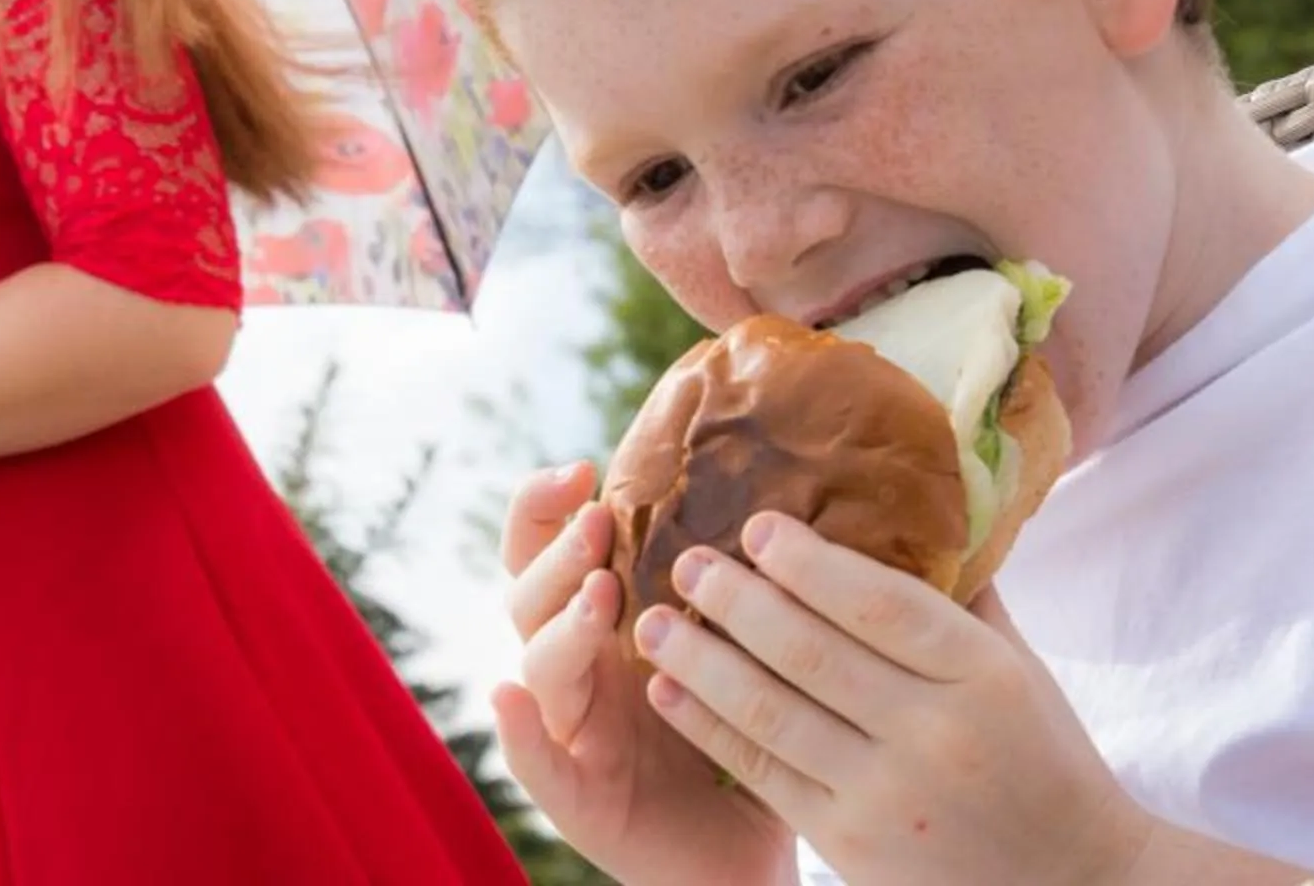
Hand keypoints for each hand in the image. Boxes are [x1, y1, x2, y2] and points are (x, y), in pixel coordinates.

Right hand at [493, 463, 794, 885]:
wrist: (744, 855)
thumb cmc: (748, 739)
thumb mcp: (745, 649)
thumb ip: (744, 582)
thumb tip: (804, 484)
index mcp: (604, 624)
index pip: (549, 548)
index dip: (548, 505)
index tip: (584, 467)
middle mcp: (575, 668)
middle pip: (534, 594)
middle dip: (561, 552)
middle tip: (601, 522)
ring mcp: (569, 730)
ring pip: (539, 666)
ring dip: (562, 625)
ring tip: (598, 595)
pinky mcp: (575, 796)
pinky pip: (535, 762)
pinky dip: (520, 732)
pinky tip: (509, 700)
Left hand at [638, 511, 1153, 885]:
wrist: (1077, 884)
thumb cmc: (1041, 756)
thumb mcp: (1019, 669)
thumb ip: (960, 595)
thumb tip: (914, 502)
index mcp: (982, 676)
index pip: (880, 603)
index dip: (809, 562)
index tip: (756, 525)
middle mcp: (934, 734)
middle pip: (811, 652)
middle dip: (735, 601)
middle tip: (685, 560)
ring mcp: (889, 796)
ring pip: (772, 712)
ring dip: (700, 661)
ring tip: (652, 621)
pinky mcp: (853, 846)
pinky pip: (763, 774)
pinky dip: (708, 728)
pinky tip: (669, 693)